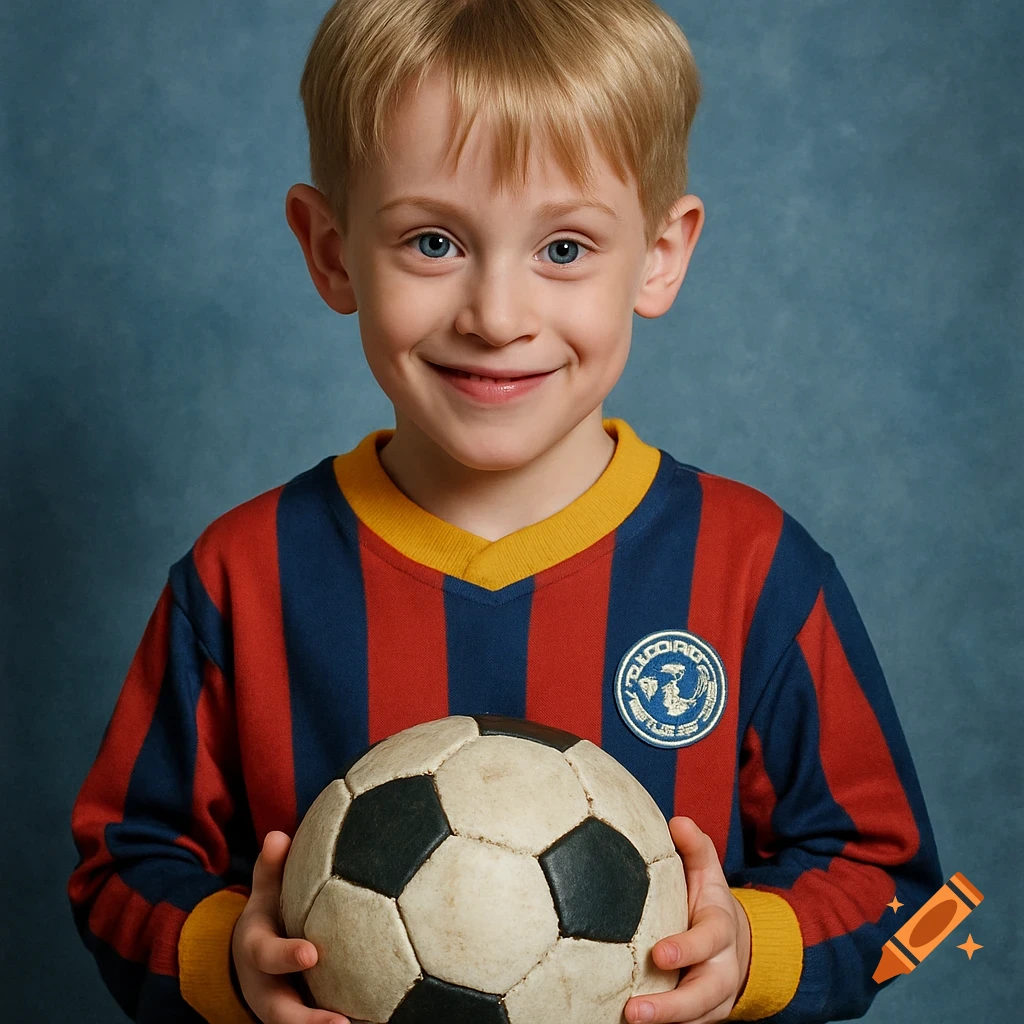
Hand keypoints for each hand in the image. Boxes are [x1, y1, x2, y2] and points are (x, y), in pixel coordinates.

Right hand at [231, 831, 349, 1023]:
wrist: (249, 960)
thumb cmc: (268, 918)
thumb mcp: (263, 894)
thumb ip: (270, 869)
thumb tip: (278, 836)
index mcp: (256, 953)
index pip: (267, 955)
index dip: (287, 955)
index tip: (312, 953)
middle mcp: (266, 989)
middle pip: (281, 1014)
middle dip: (309, 1021)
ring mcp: (283, 1010)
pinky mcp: (303, 1017)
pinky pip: (321, 1023)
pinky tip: (383, 1022)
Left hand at [624, 817, 750, 1022]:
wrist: (737, 944)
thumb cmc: (708, 901)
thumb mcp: (707, 872)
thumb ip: (695, 848)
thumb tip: (678, 821)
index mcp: (721, 930)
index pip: (708, 941)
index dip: (686, 949)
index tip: (659, 954)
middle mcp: (722, 970)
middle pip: (703, 995)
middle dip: (672, 1006)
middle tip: (634, 1010)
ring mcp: (714, 1000)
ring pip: (693, 1018)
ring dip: (662, 1022)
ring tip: (626, 1020)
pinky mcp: (702, 1016)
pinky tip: (620, 1022)